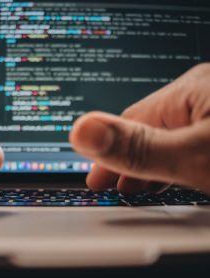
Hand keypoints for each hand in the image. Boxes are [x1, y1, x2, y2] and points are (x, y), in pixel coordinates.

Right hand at [70, 63, 209, 194]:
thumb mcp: (197, 157)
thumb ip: (140, 148)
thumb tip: (83, 132)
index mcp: (191, 89)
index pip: (128, 123)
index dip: (107, 156)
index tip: (96, 180)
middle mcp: (203, 90)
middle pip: (147, 128)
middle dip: (127, 160)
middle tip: (110, 184)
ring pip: (170, 136)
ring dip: (150, 162)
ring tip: (138, 185)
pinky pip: (189, 140)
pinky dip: (175, 160)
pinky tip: (174, 171)